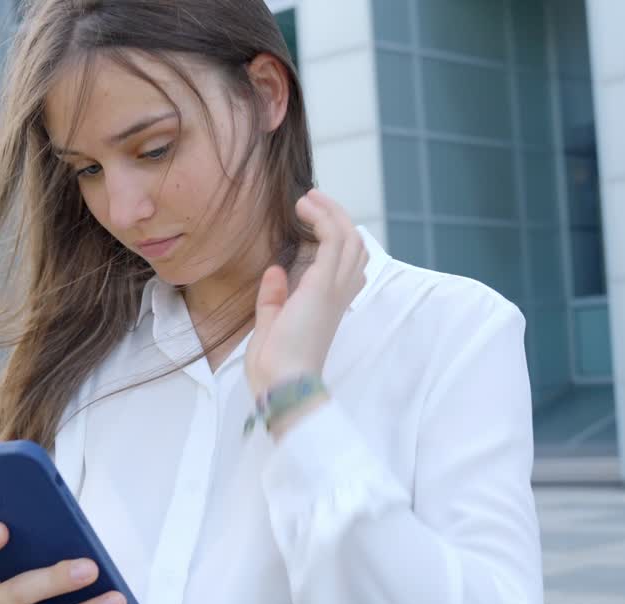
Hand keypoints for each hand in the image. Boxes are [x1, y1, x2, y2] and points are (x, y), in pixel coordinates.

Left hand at [244, 189, 367, 397]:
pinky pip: (334, 239)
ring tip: (308, 198)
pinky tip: (306, 208)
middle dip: (337, 219)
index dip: (337, 242)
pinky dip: (324, 218)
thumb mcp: (270, 327)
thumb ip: (274, 299)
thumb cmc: (275, 367)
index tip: (312, 223)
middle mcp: (338, 296)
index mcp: (328, 308)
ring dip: (330, 212)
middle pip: (355, 247)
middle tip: (311, 202)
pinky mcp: (322, 284)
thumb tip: (275, 271)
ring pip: (349, 237)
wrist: (283, 384)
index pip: (348, 268)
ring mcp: (333, 289)